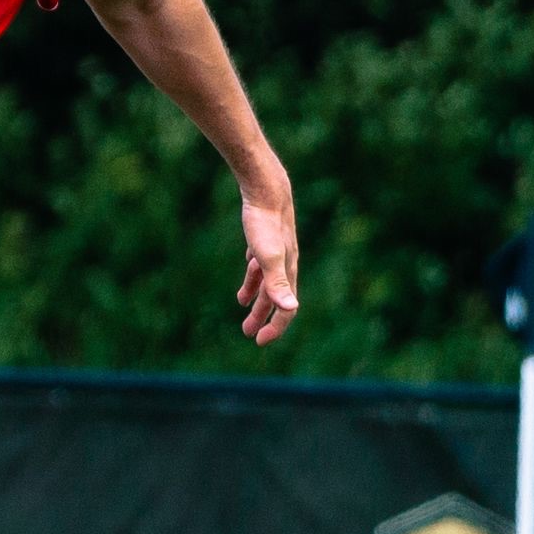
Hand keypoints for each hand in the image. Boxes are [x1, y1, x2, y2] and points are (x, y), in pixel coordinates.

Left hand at [237, 183, 298, 344]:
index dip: (276, 326)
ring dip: (255, 298)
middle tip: (248, 333)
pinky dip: (252, 276)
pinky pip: (259, 264)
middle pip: (274, 298)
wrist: (266, 192)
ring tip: (243, 309)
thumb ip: (277, 283)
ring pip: (265, 282)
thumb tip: (291, 309)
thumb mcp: (268, 257)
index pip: (286, 308)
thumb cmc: (266, 225)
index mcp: (287, 273)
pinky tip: (247, 277)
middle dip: (262, 317)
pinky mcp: (264, 240)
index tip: (260, 340)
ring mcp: (275, 252)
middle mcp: (284, 264)